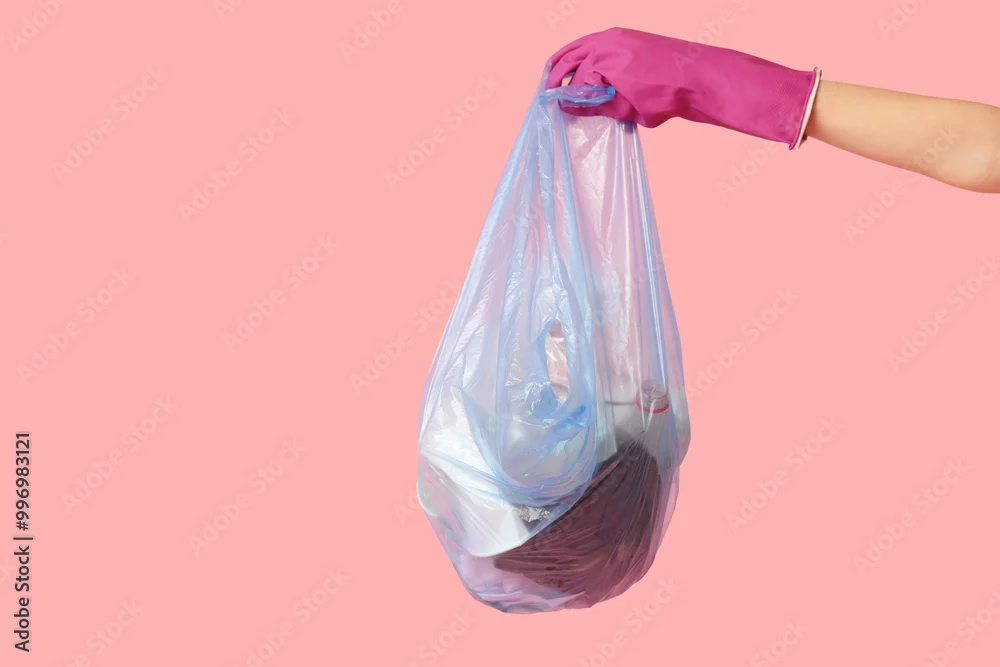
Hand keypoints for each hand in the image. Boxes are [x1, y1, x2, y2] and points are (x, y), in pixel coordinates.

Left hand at [547, 27, 818, 147]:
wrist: (696, 80)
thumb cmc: (670, 88)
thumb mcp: (631, 91)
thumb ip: (604, 95)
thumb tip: (576, 107)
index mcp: (614, 40)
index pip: (575, 51)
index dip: (559, 70)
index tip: (550, 88)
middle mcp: (609, 39)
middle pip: (566, 55)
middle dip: (552, 79)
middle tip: (544, 99)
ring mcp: (610, 48)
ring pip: (574, 70)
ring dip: (565, 90)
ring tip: (557, 106)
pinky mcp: (613, 63)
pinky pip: (584, 82)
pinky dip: (577, 98)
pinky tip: (571, 108)